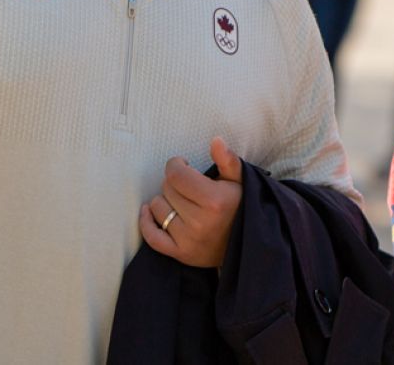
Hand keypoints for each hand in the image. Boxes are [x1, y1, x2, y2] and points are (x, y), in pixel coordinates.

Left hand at [140, 137, 243, 267]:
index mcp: (214, 200)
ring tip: (180, 200)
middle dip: (174, 182)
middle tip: (188, 185)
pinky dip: (146, 222)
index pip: (176, 174)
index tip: (184, 165)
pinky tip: (149, 211)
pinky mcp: (180, 254)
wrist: (248, 243)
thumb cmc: (240, 206)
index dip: (176, 165)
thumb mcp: (240, 180)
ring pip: (157, 208)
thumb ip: (227, 159)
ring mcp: (188, 240)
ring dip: (165, 200)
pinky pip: (152, 237)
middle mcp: (199, 222)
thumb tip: (216, 140)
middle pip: (166, 188)